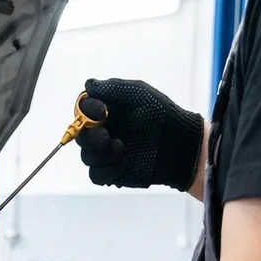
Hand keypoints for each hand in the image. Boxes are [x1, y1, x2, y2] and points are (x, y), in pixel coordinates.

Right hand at [77, 78, 204, 190]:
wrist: (180, 144)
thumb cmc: (162, 115)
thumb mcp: (139, 93)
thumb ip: (113, 88)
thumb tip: (89, 85)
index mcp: (106, 112)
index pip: (82, 111)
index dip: (86, 112)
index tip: (103, 112)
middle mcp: (103, 132)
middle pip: (80, 136)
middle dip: (90, 137)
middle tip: (106, 136)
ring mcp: (106, 153)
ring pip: (87, 157)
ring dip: (101, 153)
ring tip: (122, 148)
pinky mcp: (112, 172)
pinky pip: (96, 176)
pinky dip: (106, 170)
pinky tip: (122, 163)